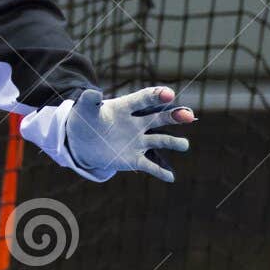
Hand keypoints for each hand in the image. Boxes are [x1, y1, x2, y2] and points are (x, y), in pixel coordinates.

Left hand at [65, 86, 193, 182]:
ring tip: (184, 145)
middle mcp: (137, 123)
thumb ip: (89, 100)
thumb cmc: (85, 120)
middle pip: (160, 118)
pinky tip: (170, 178)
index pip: (145, 99)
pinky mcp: (134, 158)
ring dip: (174, 143)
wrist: (81, 141)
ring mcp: (138, 141)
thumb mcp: (84, 109)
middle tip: (188, 116)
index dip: (157, 95)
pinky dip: (160, 172)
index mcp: (127, 107)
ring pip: (161, 141)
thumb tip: (93, 92)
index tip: (168, 94)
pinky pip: (150, 166)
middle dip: (174, 116)